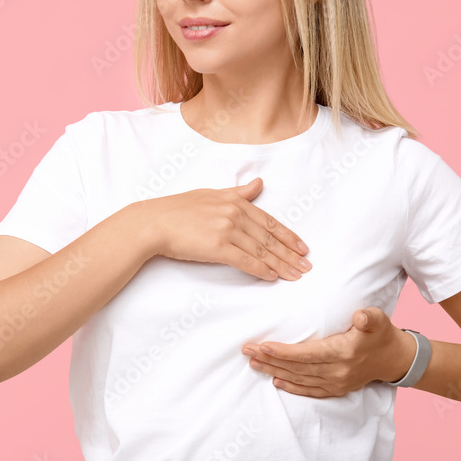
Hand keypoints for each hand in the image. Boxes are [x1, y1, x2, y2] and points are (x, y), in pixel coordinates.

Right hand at [139, 178, 311, 281]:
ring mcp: (227, 230)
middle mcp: (234, 214)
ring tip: (295, 275)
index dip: (288, 237)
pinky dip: (261, 270)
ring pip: (261, 251)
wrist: (154, 222)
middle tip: (306, 266)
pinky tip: (272, 277)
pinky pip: (245, 261)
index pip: (269, 222)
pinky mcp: (217, 247)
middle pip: (269, 238)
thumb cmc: (177, 209)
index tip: (302, 248)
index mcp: (234, 201)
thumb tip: (258, 184)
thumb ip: (238, 193)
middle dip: (290, 254)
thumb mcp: (210, 194)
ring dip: (281, 265)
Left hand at [240, 307, 415, 396]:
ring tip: (253, 363)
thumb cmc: (381, 334)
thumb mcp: (379, 320)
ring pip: (299, 379)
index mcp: (344, 353)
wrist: (394, 359)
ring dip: (274, 372)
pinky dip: (291, 387)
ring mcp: (337, 383)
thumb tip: (360, 316)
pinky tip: (275, 381)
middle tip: (247, 351)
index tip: (264, 346)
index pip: (308, 354)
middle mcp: (338, 372)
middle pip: (298, 368)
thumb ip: (370, 317)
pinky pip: (309, 391)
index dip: (284, 352)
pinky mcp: (336, 389)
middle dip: (270, 360)